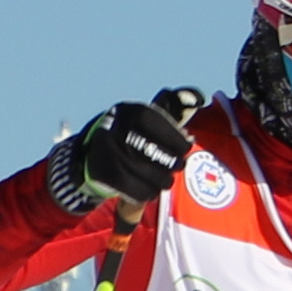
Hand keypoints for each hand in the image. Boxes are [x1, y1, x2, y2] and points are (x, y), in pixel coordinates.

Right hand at [56, 92, 202, 213]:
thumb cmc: (132, 133)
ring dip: (161, 180)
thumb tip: (198, 98)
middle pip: (150, 150)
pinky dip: (147, 192)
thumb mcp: (147, 116)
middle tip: (179, 166)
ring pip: (143, 172)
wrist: (93, 154)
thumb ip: (174, 105)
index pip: (153, 122)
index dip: (174, 138)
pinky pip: (131, 188)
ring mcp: (106, 152)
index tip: (186, 147)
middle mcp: (113, 128)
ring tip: (167, 180)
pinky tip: (152, 190)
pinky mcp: (102, 174)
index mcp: (126, 110)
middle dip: (171, 162)